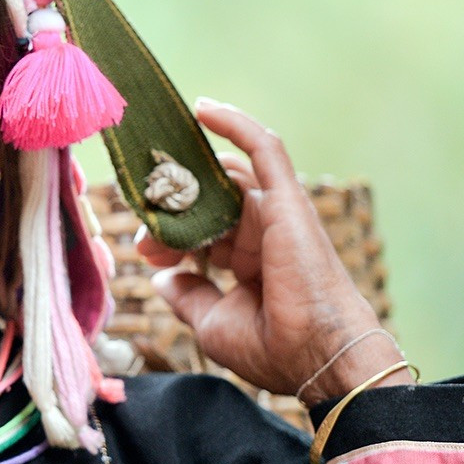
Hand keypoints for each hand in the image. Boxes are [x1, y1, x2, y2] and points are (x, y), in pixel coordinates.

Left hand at [137, 99, 410, 404]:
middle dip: (171, 212)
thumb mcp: (214, 323)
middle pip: (208, 201)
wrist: (318, 354)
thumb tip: (162, 280)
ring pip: (225, 176)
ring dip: (188, 180)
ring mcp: (277, 212)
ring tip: (160, 184)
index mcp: (250, 261)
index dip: (168, 235)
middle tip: (146, 228)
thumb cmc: (274, 346)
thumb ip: (188, 297)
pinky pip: (264, 148)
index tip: (145, 251)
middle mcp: (264, 232)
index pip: (202, 231)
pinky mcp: (287, 198)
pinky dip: (236, 124)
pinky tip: (202, 109)